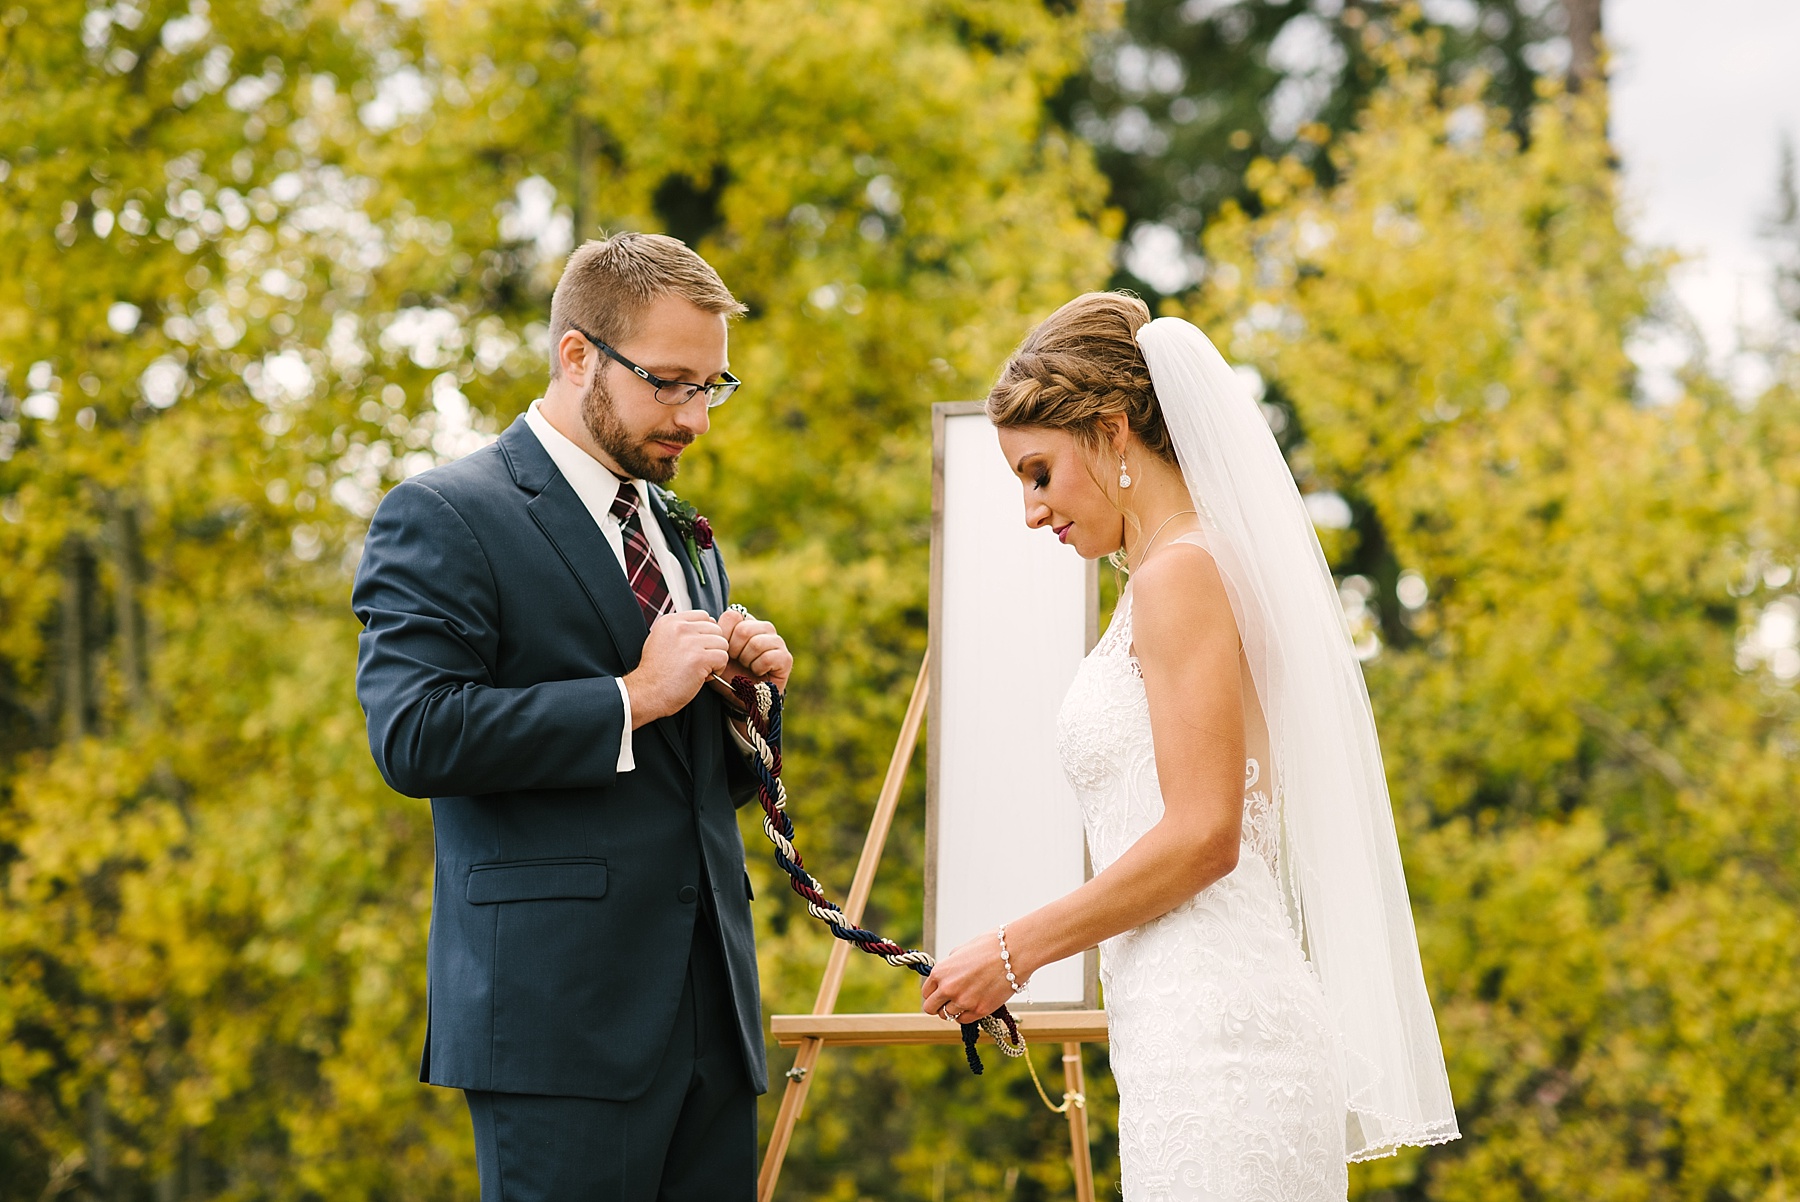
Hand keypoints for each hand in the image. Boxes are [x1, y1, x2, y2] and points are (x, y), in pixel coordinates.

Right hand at [623, 611, 728, 726]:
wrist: (646, 693)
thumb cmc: (656, 673)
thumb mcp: (660, 640)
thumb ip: (680, 631)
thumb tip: (707, 625)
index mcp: (670, 621)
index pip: (704, 616)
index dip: (706, 634)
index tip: (697, 648)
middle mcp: (680, 627)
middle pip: (716, 629)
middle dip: (713, 646)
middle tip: (701, 662)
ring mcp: (690, 642)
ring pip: (722, 643)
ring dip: (717, 658)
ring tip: (702, 669)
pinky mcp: (699, 658)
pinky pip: (723, 657)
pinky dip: (719, 669)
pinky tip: (704, 676)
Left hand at [717, 609, 793, 692]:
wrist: (742, 699)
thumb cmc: (729, 675)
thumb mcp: (716, 655)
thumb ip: (714, 637)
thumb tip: (711, 621)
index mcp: (746, 622)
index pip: (733, 615)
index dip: (724, 634)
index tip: (723, 650)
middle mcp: (763, 628)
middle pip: (744, 629)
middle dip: (734, 650)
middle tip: (736, 661)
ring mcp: (777, 642)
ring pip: (756, 643)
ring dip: (746, 660)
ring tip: (747, 667)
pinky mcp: (785, 658)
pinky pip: (767, 658)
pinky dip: (758, 669)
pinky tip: (757, 673)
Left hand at [919, 928, 1016, 1023]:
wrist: (1014, 952)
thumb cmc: (990, 946)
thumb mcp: (962, 950)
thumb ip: (950, 965)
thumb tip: (946, 975)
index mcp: (940, 971)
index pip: (925, 992)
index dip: (932, 993)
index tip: (939, 994)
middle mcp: (948, 988)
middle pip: (931, 1008)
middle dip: (937, 1006)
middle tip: (947, 1003)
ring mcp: (963, 1001)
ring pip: (947, 1016)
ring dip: (953, 1010)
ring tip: (963, 1001)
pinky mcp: (979, 1010)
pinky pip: (963, 1020)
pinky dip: (965, 1015)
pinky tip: (972, 1005)